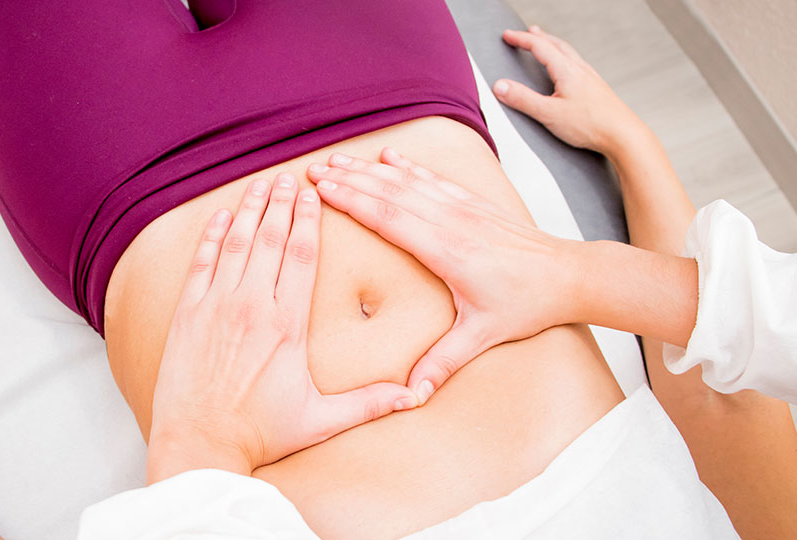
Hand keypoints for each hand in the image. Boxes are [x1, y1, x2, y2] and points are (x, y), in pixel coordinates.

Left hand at [147, 173, 416, 482]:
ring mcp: (216, 307)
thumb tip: (412, 397)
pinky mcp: (188, 314)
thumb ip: (367, 403)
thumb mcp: (319, 420)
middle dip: (280, 204)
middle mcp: (252, 308)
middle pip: (270, 240)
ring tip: (259, 184)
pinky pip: (201, 263)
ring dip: (248, 210)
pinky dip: (210, 235)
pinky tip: (220, 216)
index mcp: (287, 326)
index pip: (301, 257)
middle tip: (288, 177)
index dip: (307, 220)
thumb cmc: (260, 433)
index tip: (312, 195)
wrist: (200, 443)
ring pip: (235, 244)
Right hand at [308, 150, 580, 402]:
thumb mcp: (482, 336)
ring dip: (370, 169)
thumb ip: (443, 362)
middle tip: (314, 170)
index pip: (389, 219)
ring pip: (409, 180)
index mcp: (448, 251)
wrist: (569, 276)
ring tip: (338, 160)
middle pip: (391, 193)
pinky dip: (408, 165)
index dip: (353, 202)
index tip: (322, 191)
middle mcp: (452, 221)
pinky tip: (389, 155)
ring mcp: (464, 207)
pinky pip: (434, 178)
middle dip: (349, 180)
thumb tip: (413, 393)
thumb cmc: (528, 305)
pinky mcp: (474, 203)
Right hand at [493, 25, 640, 153]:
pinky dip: (566, 59)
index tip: (508, 36)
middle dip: (538, 37)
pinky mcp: (597, 89)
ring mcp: (590, 78)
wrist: (622, 134)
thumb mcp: (549, 113)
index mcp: (567, 71)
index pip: (540, 47)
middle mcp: (580, 70)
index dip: (521, 39)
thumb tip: (501, 87)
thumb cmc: (592, 125)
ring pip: (569, 54)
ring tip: (546, 45)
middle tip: (526, 33)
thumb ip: (523, 99)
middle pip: (556, 45)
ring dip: (553, 45)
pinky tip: (567, 70)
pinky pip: (578, 65)